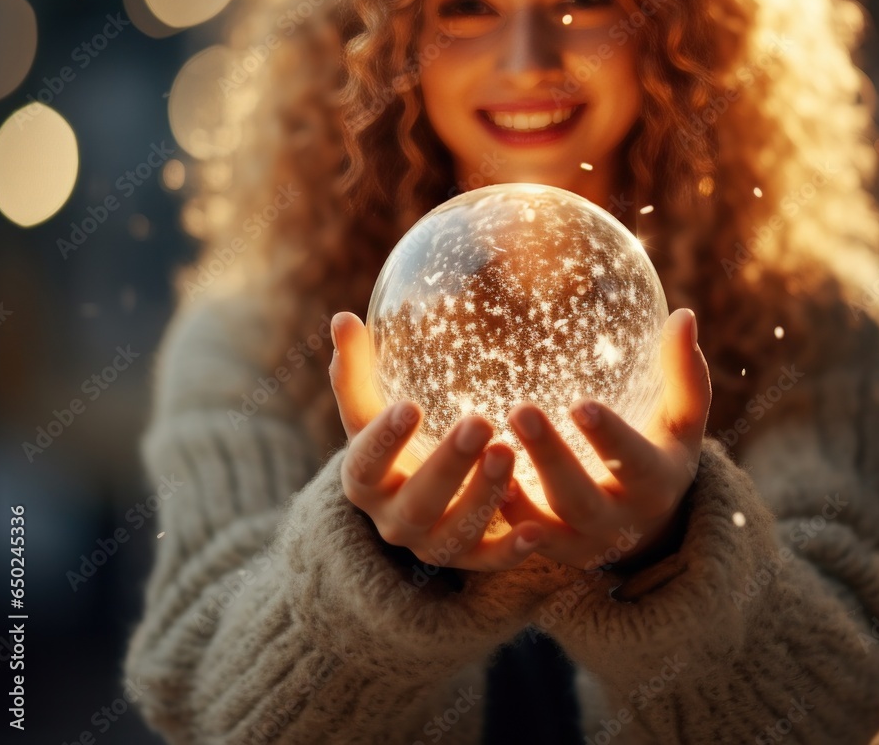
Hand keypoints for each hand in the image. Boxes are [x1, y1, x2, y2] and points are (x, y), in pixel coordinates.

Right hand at [328, 311, 545, 571]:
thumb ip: (356, 367)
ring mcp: (432, 545)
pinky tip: (536, 527)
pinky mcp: (470, 560)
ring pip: (453, 534)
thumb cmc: (393, 441)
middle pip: (416, 502)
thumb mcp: (371, 409)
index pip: (365, 465)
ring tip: (508, 452)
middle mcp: (395, 521)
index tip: (411, 407)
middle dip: (448, 464)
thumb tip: (342, 317)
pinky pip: (490, 562)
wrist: (409, 503)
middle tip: (480, 422)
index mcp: (365, 482)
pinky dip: (511, 549)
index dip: (385, 441)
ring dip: (482, 497)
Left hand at [498, 307, 709, 570]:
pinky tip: (476, 482)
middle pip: (582, 498)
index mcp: (656, 484)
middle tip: (520, 409)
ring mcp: (585, 545)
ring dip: (516, 492)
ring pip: (548, 526)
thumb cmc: (660, 451)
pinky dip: (500, 517)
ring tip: (490, 447)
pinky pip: (520, 545)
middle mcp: (622, 522)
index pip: (636, 463)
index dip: (609, 437)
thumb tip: (683, 316)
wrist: (649, 526)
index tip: (579, 404)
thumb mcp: (681, 420)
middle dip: (550, 457)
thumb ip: (684, 373)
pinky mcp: (554, 555)